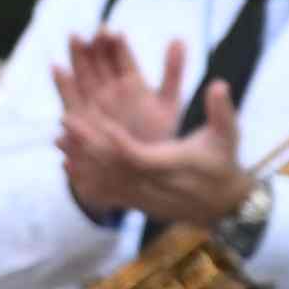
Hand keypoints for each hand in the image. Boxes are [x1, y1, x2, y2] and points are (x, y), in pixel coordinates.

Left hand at [52, 30, 246, 229]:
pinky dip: (85, 177)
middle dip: (88, 145)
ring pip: (105, 181)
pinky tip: (68, 161)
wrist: (224, 204)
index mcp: (173, 166)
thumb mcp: (228, 135)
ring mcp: (144, 197)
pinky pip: (106, 192)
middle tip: (66, 120)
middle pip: (114, 168)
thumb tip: (218, 84)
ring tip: (61, 136)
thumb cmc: (223, 163)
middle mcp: (155, 184)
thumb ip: (221, 110)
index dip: (116, 141)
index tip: (98, 120)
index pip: (138, 157)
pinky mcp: (137, 203)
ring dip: (82, 159)